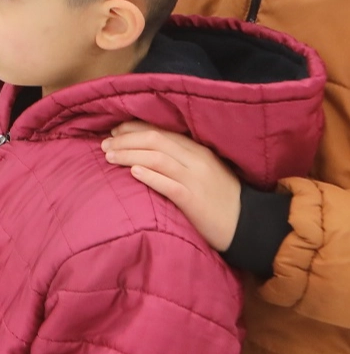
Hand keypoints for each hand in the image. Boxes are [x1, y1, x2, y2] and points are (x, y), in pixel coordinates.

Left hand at [103, 120, 241, 251]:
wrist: (249, 225)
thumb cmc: (220, 198)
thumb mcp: (202, 170)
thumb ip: (180, 158)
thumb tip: (144, 150)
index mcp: (197, 150)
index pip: (161, 131)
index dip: (133, 128)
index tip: (114, 131)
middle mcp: (196, 160)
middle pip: (155, 140)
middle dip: (125, 139)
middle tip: (104, 144)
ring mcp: (196, 180)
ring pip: (157, 158)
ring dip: (129, 154)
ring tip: (109, 156)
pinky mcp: (194, 201)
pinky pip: (169, 185)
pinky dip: (150, 175)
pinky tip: (133, 172)